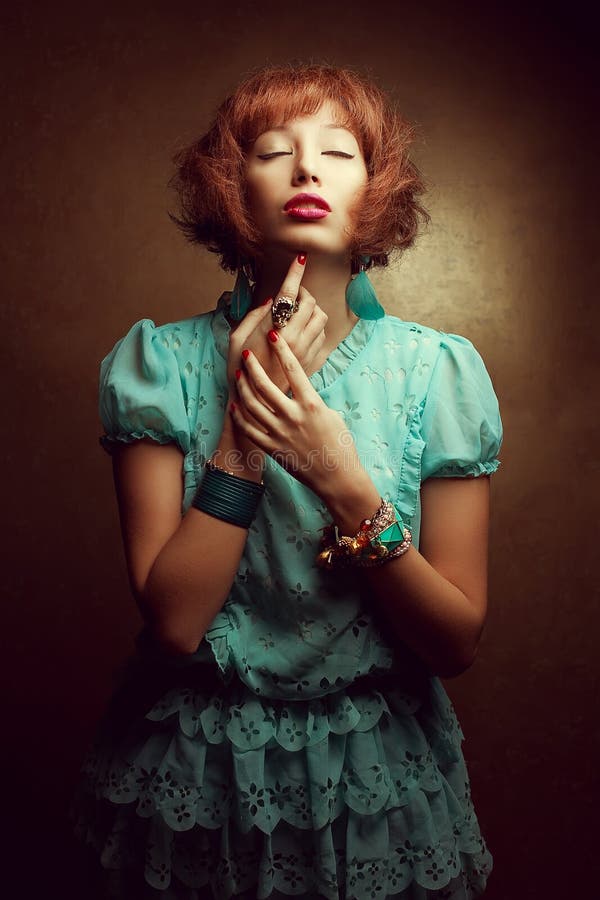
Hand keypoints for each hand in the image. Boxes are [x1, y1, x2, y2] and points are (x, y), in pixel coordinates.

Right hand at [226, 254, 327, 394]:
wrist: (259, 404)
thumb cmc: (241, 370)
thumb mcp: (236, 340)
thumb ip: (252, 316)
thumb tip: (269, 300)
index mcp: (274, 330)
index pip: (289, 293)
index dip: (295, 272)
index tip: (301, 258)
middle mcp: (295, 338)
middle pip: (309, 302)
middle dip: (302, 293)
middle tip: (290, 297)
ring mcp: (307, 350)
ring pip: (321, 317)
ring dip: (310, 310)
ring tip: (296, 315)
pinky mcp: (314, 360)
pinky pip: (323, 334)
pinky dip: (314, 327)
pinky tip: (301, 332)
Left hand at [230, 328, 362, 498]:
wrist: (337, 477)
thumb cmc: (340, 445)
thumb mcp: (330, 415)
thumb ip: (312, 400)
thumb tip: (299, 389)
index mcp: (312, 405)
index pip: (294, 370)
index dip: (282, 350)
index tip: (273, 334)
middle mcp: (293, 417)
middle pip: (265, 385)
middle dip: (253, 366)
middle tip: (247, 354)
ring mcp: (280, 433)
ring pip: (253, 405)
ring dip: (243, 387)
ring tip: (239, 375)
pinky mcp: (272, 449)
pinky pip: (250, 429)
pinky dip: (240, 416)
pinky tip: (235, 405)